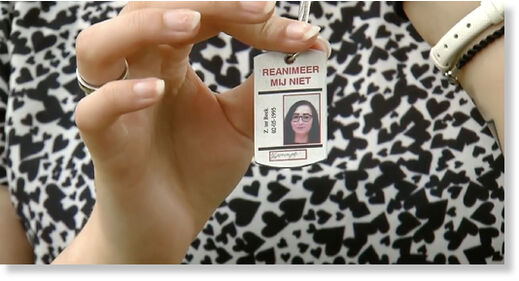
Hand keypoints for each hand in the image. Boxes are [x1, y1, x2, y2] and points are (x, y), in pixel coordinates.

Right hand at [55, 1, 328, 262]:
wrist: (172, 223)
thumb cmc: (200, 167)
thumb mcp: (244, 122)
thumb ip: (267, 85)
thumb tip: (311, 46)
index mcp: (170, 59)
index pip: (201, 14)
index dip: (247, 15)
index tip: (301, 33)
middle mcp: (139, 71)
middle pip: (149, 7)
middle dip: (208, 4)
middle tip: (264, 9)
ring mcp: (117, 105)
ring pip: (100, 44)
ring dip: (147, 25)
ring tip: (194, 25)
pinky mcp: (105, 145)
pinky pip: (96, 111)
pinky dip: (123, 95)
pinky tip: (158, 92)